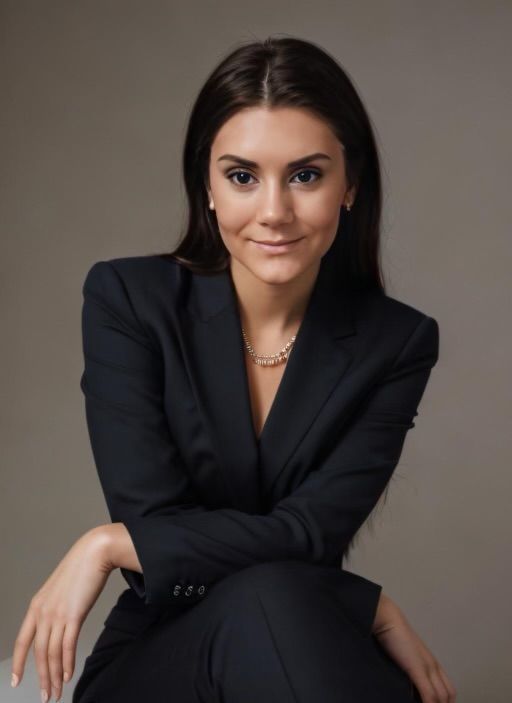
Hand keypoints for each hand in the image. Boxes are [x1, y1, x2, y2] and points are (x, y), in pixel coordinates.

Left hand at [11, 527, 112, 701]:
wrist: (94, 553)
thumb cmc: (80, 569)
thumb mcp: (60, 590)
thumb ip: (55, 608)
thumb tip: (58, 625)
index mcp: (36, 606)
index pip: (22, 641)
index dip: (19, 663)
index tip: (17, 681)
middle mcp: (43, 612)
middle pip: (38, 653)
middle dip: (42, 677)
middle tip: (46, 695)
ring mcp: (57, 613)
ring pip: (52, 653)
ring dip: (54, 676)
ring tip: (58, 691)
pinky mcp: (74, 614)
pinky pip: (67, 645)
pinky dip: (66, 663)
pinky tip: (68, 674)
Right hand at [372, 595, 456, 701]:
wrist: (388, 619)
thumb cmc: (391, 635)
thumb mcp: (404, 656)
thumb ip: (410, 671)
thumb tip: (408, 689)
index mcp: (432, 662)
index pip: (448, 690)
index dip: (446, 702)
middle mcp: (433, 665)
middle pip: (449, 695)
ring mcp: (427, 667)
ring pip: (442, 697)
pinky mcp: (418, 668)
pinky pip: (429, 694)